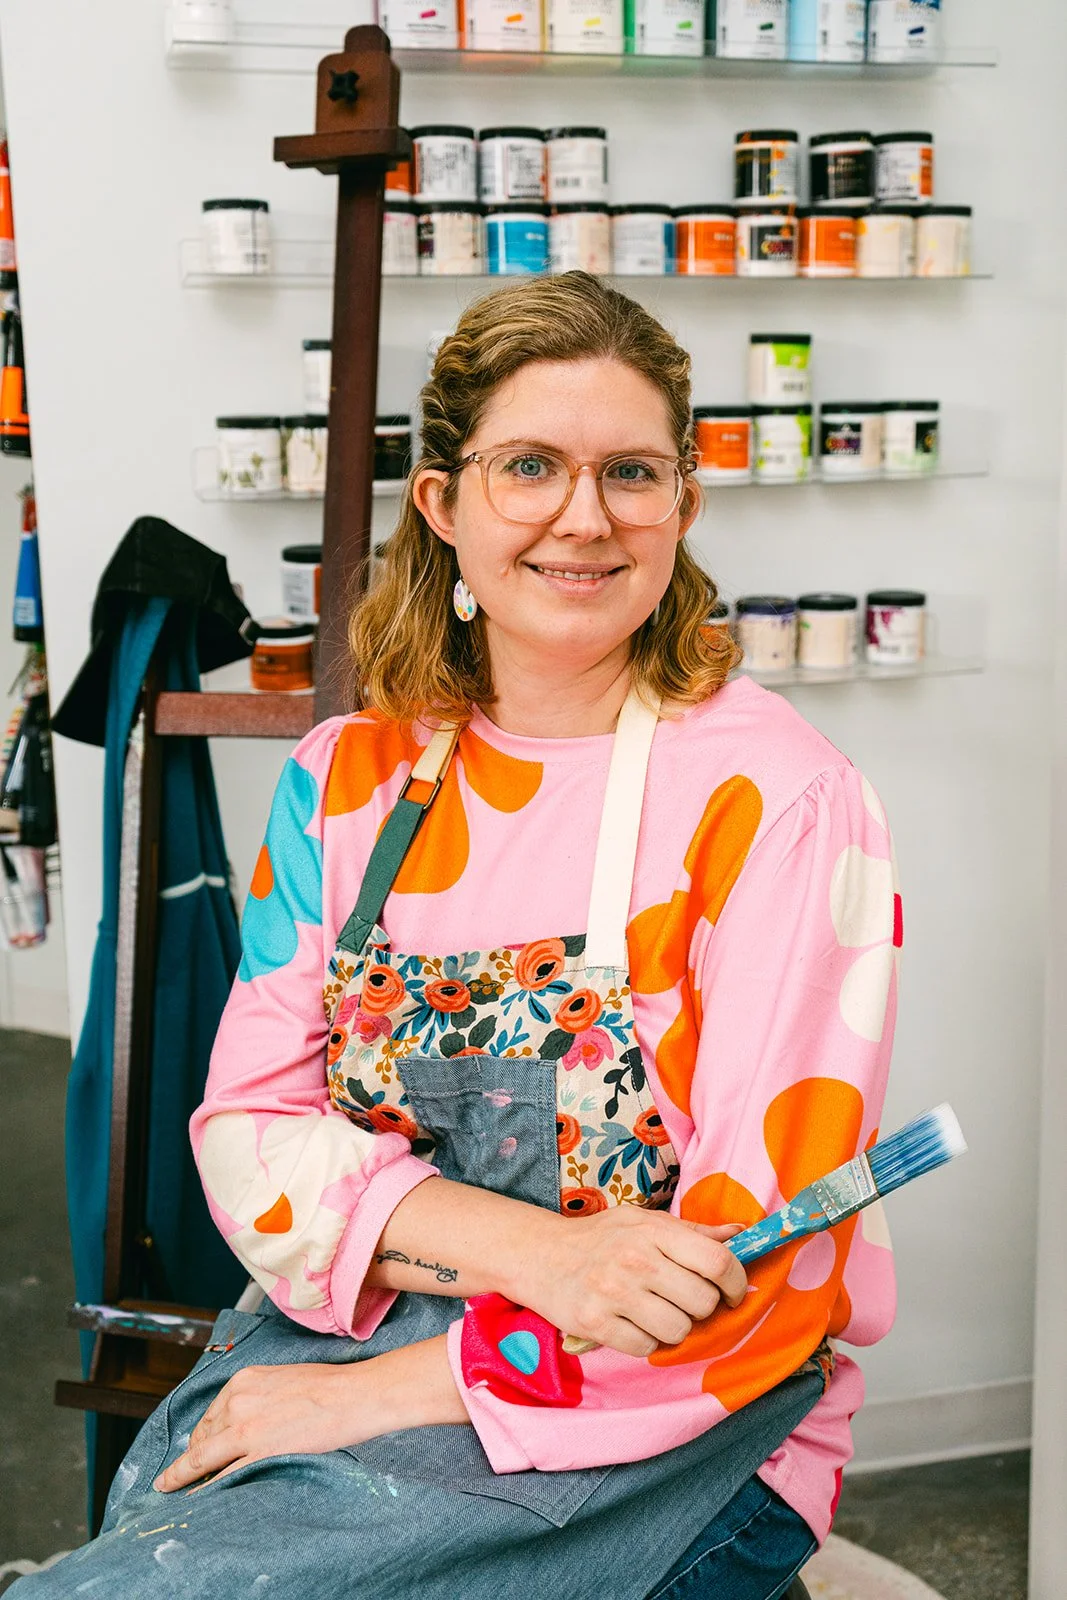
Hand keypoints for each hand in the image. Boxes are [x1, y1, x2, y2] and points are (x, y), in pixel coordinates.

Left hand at [153, 1363, 371, 1492]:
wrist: (353, 1395)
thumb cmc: (327, 1387)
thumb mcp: (281, 1380)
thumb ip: (257, 1398)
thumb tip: (246, 1422)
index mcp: (243, 1381)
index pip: (210, 1416)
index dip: (200, 1439)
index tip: (194, 1453)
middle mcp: (237, 1401)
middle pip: (202, 1438)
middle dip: (193, 1459)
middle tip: (185, 1477)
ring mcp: (245, 1428)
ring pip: (203, 1458)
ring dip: (188, 1476)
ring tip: (174, 1491)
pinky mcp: (259, 1453)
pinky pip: (222, 1477)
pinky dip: (205, 1489)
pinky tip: (196, 1499)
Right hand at [520, 1209, 747, 1359]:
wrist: (540, 1254)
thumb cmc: (600, 1237)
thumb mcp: (644, 1221)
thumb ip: (692, 1232)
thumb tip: (740, 1233)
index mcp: (653, 1231)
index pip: (717, 1261)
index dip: (735, 1282)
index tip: (730, 1293)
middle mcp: (635, 1259)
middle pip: (702, 1302)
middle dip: (700, 1307)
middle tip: (681, 1299)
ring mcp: (614, 1292)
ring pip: (678, 1330)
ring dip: (673, 1327)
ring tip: (654, 1311)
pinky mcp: (595, 1323)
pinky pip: (645, 1347)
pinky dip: (644, 1340)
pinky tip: (630, 1321)